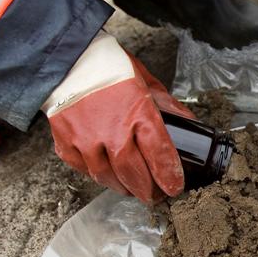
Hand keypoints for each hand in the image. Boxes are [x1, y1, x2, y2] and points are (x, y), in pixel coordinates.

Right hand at [42, 32, 193, 203]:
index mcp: (139, 114)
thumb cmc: (110, 67)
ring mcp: (86, 140)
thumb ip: (168, 106)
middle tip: (157, 196)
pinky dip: (98, 175)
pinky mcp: (66, 143)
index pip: (160, 156)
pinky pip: (84, 169)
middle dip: (149, 190)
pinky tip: (108, 175)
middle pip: (135, 174)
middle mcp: (112, 132)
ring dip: (124, 187)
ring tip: (134, 189)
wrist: (68, 59)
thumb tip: (191, 123)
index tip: (175, 188)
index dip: (169, 177)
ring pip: (108, 177)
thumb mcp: (148, 82)